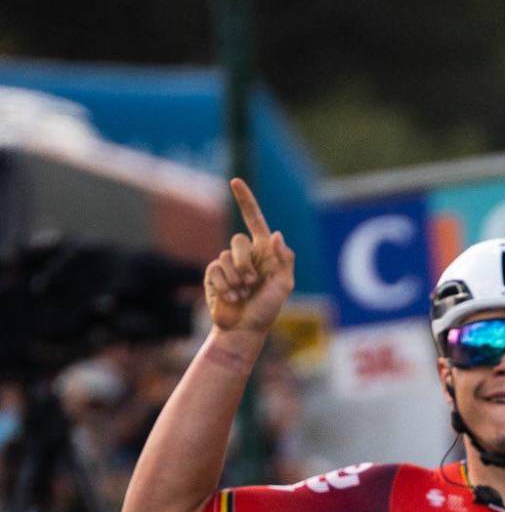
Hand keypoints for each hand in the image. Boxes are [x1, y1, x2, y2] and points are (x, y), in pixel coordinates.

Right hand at [205, 179, 294, 334]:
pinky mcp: (213, 274)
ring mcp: (227, 263)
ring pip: (225, 256)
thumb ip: (283, 261)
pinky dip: (224, 285)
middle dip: (245, 264)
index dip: (245, 201)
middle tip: (252, 283)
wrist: (244, 329)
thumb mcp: (283, 287)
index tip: (235, 181)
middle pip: (238, 241)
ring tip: (242, 294)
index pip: (254, 221)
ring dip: (236, 279)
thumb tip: (276, 234)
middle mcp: (245, 255)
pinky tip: (230, 298)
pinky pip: (215, 269)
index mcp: (264, 253)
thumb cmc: (267, 310)